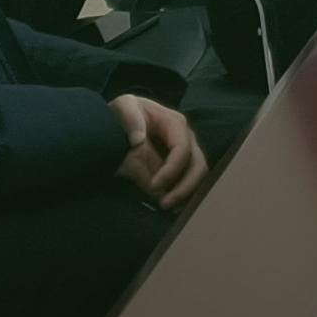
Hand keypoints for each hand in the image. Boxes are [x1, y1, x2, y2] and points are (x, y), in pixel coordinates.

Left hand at [108, 92, 212, 213]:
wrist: (118, 122)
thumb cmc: (124, 113)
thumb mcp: (123, 108)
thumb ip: (130, 120)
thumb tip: (138, 140)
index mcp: (175, 123)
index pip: (182, 150)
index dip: (171, 170)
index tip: (153, 185)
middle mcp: (186, 139)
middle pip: (197, 165)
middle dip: (184, 187)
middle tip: (164, 204)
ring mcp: (186, 154)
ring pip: (197, 177)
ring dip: (186, 195)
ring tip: (169, 209)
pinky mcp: (179, 167)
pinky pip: (188, 183)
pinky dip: (183, 197)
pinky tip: (171, 208)